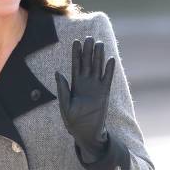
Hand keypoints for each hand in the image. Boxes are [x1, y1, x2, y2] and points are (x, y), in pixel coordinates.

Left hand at [55, 37, 114, 160]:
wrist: (85, 132)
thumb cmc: (72, 121)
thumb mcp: (65, 105)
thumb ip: (62, 89)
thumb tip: (58, 73)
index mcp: (74, 84)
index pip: (76, 65)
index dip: (76, 54)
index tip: (76, 41)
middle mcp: (85, 83)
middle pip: (87, 63)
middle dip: (88, 51)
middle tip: (89, 38)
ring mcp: (95, 87)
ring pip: (97, 68)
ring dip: (99, 56)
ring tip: (100, 43)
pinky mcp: (104, 94)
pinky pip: (107, 79)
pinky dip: (109, 70)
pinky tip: (111, 60)